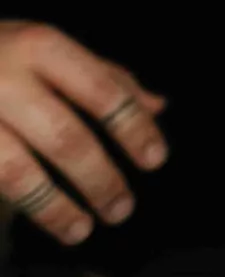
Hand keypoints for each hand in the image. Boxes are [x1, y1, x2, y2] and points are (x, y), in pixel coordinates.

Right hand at [0, 21, 166, 246]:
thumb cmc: (0, 52)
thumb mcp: (47, 47)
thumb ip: (104, 75)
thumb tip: (157, 106)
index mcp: (40, 46)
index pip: (102, 91)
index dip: (133, 128)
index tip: (156, 160)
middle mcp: (4, 79)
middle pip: (64, 137)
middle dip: (99, 178)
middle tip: (122, 209)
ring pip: (17, 172)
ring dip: (55, 207)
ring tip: (81, 230)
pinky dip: (20, 202)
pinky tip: (40, 218)